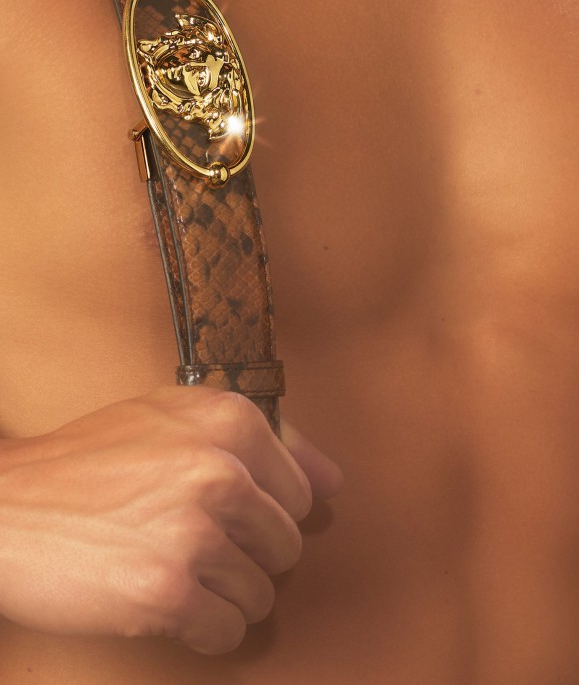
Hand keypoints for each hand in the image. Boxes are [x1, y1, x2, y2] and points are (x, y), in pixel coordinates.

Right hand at [0, 386, 342, 653]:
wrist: (9, 506)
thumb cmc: (91, 462)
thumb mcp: (174, 418)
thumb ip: (265, 440)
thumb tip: (333, 481)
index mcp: (229, 422)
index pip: (303, 491)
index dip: (263, 509)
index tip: (227, 513)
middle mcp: (219, 471)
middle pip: (285, 545)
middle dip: (246, 553)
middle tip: (189, 540)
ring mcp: (193, 531)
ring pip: (261, 593)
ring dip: (222, 593)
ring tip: (174, 568)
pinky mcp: (166, 590)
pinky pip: (228, 630)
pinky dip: (203, 627)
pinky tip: (166, 601)